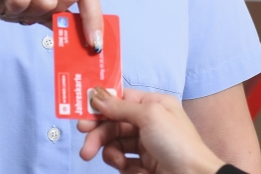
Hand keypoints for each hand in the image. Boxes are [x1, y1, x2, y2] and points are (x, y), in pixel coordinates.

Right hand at [0, 0, 102, 49]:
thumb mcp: (38, 2)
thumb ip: (61, 14)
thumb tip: (89, 38)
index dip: (93, 17)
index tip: (94, 44)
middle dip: (50, 12)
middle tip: (28, 6)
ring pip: (46, 1)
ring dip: (28, 12)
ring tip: (12, 1)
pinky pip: (22, 0)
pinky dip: (12, 9)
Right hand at [78, 88, 225, 173]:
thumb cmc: (178, 143)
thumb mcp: (149, 116)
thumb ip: (120, 106)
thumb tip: (97, 95)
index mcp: (154, 105)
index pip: (120, 100)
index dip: (101, 107)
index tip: (82, 115)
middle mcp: (150, 123)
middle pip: (113, 123)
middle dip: (98, 135)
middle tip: (86, 148)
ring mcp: (147, 145)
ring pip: (115, 144)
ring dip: (109, 152)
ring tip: (116, 163)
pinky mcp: (144, 166)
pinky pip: (123, 162)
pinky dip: (122, 165)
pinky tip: (128, 169)